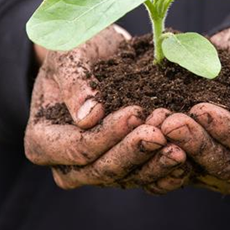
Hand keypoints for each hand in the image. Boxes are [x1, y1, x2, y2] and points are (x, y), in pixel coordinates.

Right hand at [24, 26, 190, 193]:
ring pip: (127, 179)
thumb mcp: (70, 53)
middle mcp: (67, 166)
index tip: (136, 113)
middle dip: (134, 152)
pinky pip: (146, 181)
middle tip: (161, 132)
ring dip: (155, 164)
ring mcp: (97, 171)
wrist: (102, 55)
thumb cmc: (79, 49)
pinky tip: (188, 156)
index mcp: (42, 141)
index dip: (108, 135)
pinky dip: (167, 173)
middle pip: (101, 171)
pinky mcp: (125, 171)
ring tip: (180, 145)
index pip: (77, 149)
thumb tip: (87, 117)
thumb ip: (75, 83)